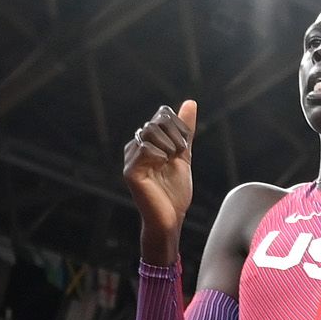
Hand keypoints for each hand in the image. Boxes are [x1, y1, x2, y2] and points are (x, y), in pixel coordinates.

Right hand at [122, 100, 196, 249]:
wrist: (172, 217)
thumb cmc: (175, 190)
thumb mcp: (183, 155)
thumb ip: (185, 131)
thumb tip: (190, 102)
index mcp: (147, 143)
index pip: (160, 117)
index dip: (176, 126)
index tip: (184, 145)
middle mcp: (135, 148)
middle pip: (155, 123)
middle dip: (173, 136)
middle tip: (179, 153)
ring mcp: (130, 160)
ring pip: (149, 133)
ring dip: (168, 145)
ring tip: (171, 160)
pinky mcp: (130, 172)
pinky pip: (144, 149)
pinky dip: (159, 155)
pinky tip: (162, 165)